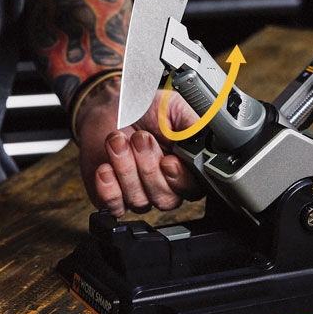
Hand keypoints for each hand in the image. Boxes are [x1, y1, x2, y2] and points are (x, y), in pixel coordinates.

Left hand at [73, 80, 204, 215]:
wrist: (110, 107)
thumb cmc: (144, 108)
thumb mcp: (175, 107)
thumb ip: (193, 124)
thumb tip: (206, 136)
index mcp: (187, 167)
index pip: (193, 188)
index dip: (180, 179)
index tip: (168, 160)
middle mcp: (166, 184)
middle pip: (166, 198)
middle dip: (149, 167)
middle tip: (140, 138)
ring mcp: (140, 193)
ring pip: (140, 200)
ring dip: (126, 168)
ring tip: (118, 140)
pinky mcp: (114, 197)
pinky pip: (115, 206)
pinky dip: (109, 188)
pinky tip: (106, 168)